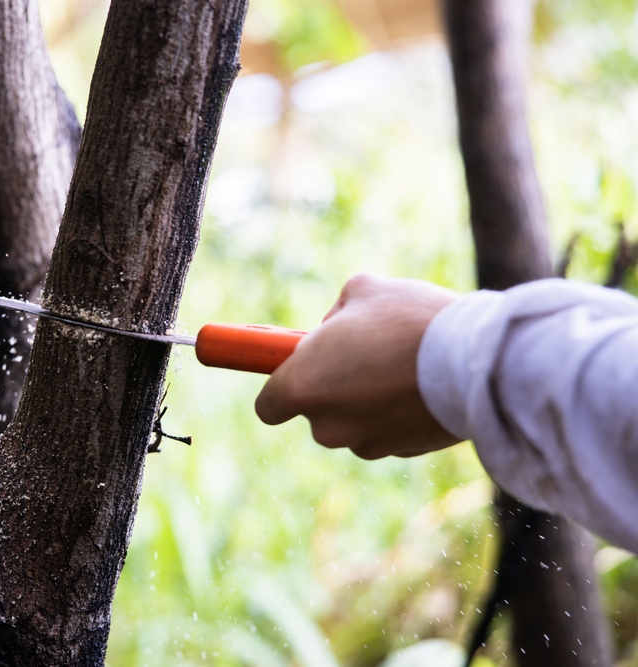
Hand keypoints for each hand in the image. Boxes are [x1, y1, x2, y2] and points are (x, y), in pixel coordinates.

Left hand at [255, 274, 462, 458]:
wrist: (478, 361)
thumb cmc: (409, 320)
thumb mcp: (361, 291)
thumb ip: (335, 313)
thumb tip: (336, 328)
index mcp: (302, 387)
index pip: (268, 405)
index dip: (283, 385)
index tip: (300, 367)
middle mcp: (327, 426)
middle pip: (316, 412)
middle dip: (332, 387)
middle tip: (363, 351)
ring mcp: (365, 444)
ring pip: (354, 422)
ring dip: (368, 400)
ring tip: (401, 362)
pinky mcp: (403, 453)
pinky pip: (389, 431)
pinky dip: (398, 412)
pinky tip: (421, 383)